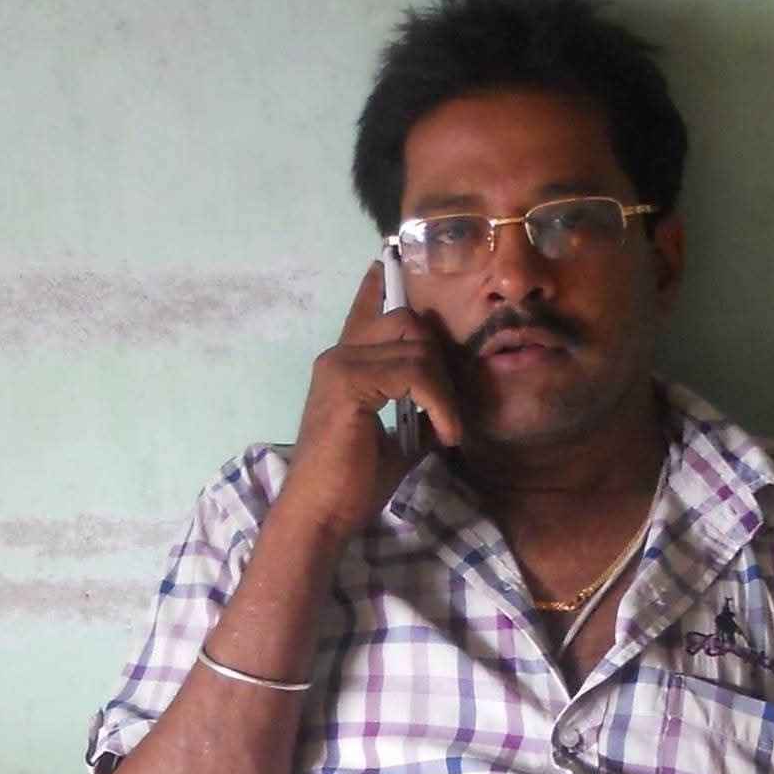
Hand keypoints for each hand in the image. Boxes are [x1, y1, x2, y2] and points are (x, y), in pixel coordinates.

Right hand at [277, 261, 462, 542]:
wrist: (323, 515)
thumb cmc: (353, 484)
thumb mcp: (398, 438)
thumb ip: (416, 409)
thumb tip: (450, 403)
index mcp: (344, 365)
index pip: (366, 310)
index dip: (379, 284)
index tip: (386, 258)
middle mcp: (338, 355)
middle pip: (409, 323)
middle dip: (440, 364)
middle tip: (448, 414)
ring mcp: (339, 365)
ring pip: (417, 348)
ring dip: (444, 392)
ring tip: (447, 431)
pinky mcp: (348, 383)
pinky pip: (414, 374)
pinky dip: (438, 403)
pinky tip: (443, 434)